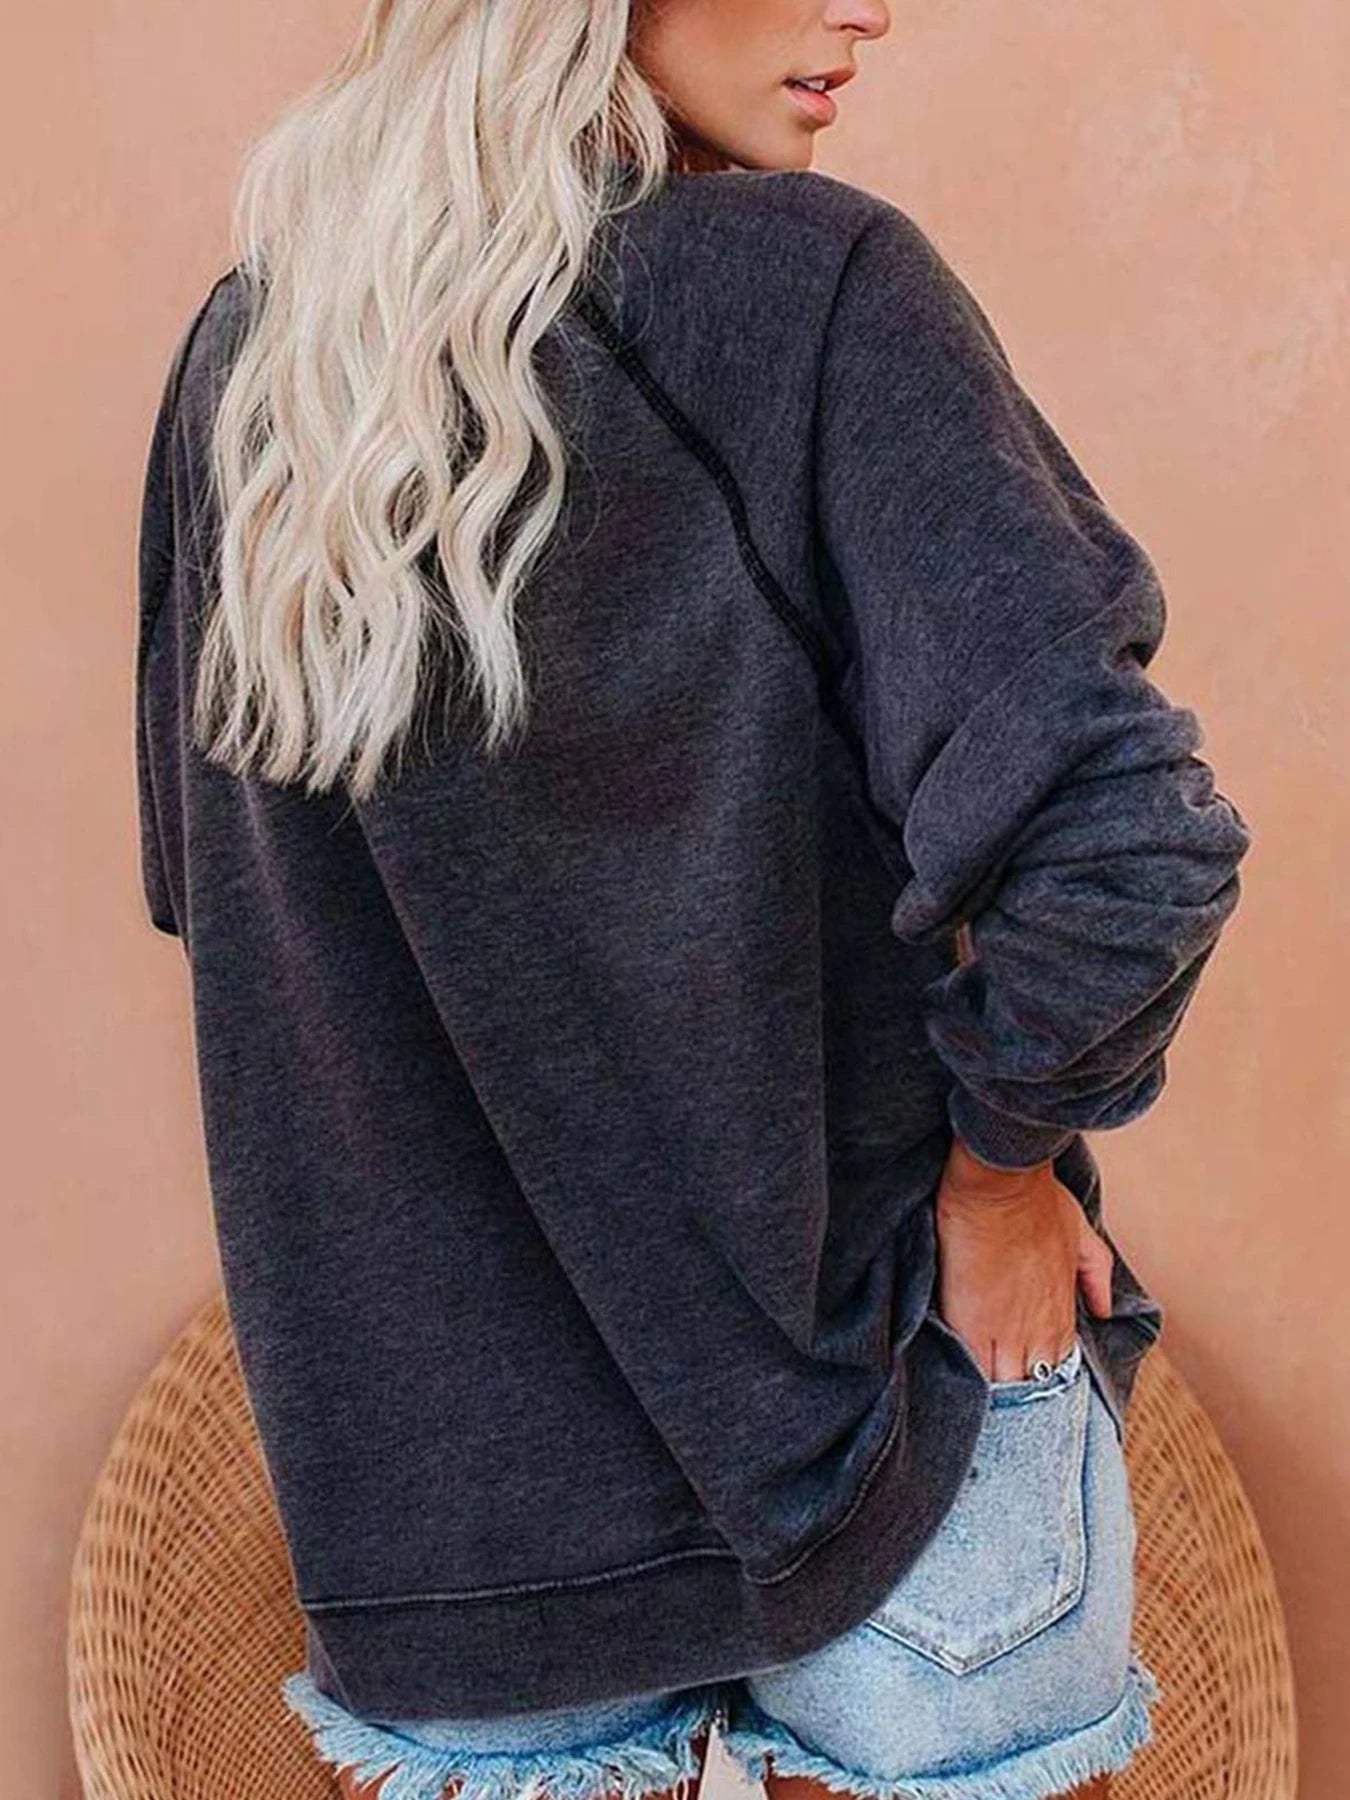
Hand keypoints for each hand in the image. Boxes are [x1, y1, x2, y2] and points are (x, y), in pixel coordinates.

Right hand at [934, 1136, 1115, 1381]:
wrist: (999, 1182)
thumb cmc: (1036, 1199)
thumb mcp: (1079, 1232)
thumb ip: (1095, 1272)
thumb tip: (1102, 1308)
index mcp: (1062, 1315)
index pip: (1058, 1368)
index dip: (1042, 1375)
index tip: (1027, 1374)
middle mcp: (1039, 1333)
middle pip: (1030, 1386)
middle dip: (1016, 1388)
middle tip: (998, 1384)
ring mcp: (1005, 1334)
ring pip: (1002, 1386)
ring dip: (992, 1388)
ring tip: (975, 1391)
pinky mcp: (969, 1326)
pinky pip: (971, 1370)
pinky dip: (967, 1379)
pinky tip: (958, 1381)